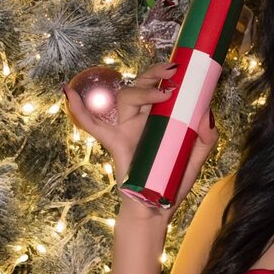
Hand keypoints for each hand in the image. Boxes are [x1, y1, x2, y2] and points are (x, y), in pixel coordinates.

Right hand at [63, 63, 218, 218]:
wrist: (158, 208)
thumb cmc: (173, 181)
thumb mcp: (197, 157)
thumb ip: (205, 137)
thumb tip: (204, 113)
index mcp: (159, 118)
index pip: (159, 88)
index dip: (166, 75)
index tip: (182, 66)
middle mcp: (141, 119)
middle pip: (141, 85)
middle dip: (155, 73)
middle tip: (173, 70)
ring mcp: (126, 128)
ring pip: (125, 97)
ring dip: (142, 90)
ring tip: (163, 94)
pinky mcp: (115, 141)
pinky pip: (93, 123)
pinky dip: (80, 108)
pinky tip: (68, 91)